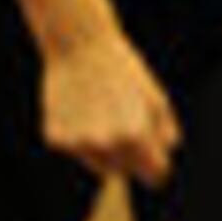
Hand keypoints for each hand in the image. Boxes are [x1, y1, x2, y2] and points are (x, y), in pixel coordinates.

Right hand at [37, 26, 180, 186]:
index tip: (156, 161)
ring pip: (98, 164)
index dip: (158, 167)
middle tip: (126, 126)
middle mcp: (106, 144)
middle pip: (125, 172)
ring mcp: (78, 143)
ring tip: (102, 112)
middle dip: (130, 157)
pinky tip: (79, 108)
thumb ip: (166, 130)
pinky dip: (79, 136)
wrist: (79, 45)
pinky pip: (75, 148)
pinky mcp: (56, 138)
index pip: (156, 175)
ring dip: (104, 149)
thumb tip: (166, 154)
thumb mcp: (156, 97)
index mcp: (136, 136)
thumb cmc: (124, 69)